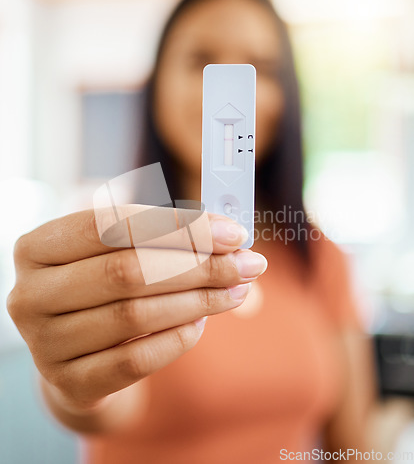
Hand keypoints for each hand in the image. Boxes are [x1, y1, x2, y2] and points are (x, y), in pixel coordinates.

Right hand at [7, 206, 266, 413]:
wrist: (77, 349)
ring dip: (198, 301)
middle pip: (126, 271)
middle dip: (198, 265)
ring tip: (237, 290)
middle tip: (247, 263)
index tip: (233, 233)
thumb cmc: (104, 287)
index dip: (178, 227)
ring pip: (134, 315)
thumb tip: (232, 240)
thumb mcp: (124, 252)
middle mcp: (31, 293)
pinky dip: (176, 339)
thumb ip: (170, 241)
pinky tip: (202, 324)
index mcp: (38, 247)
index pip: (113, 225)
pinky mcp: (70, 383)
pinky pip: (134, 361)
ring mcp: (45, 343)